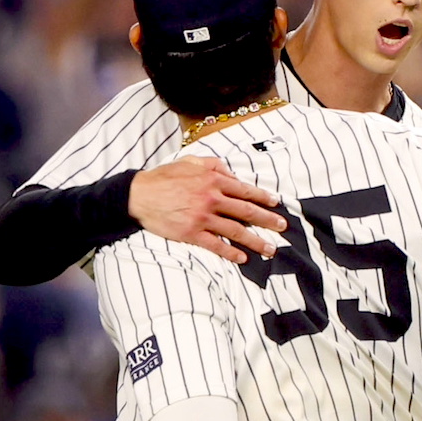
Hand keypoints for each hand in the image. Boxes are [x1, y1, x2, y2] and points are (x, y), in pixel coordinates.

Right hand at [129, 158, 286, 262]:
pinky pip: (216, 245)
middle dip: (267, 220)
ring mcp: (202, 217)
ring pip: (235, 230)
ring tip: (269, 249)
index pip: (244, 189)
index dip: (263, 197)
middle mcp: (211, 198)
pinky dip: (231, 253)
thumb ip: (213, 165)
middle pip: (246, 211)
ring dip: (255, 241)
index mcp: (213, 180)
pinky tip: (242, 258)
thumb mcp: (189, 162)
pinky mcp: (192, 233)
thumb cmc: (164, 177)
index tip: (276, 203)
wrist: (139, 195)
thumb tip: (231, 172)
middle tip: (282, 227)